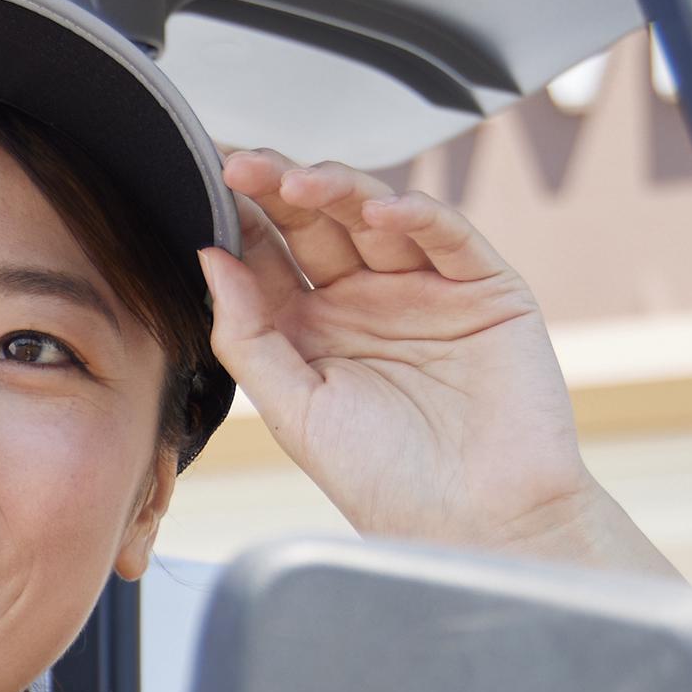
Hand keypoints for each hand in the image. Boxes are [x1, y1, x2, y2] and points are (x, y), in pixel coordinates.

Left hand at [205, 151, 619, 565]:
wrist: (478, 526)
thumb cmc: (387, 483)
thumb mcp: (295, 411)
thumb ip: (249, 336)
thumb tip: (211, 258)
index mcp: (314, 329)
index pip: (271, 254)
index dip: (241, 217)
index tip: (205, 182)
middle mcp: (366, 301)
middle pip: (318, 223)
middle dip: (280, 188)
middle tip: (243, 165)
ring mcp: (426, 289)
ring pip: (376, 216)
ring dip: (338, 190)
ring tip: (298, 183)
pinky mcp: (485, 289)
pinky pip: (448, 236)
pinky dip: (416, 216)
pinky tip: (378, 213)